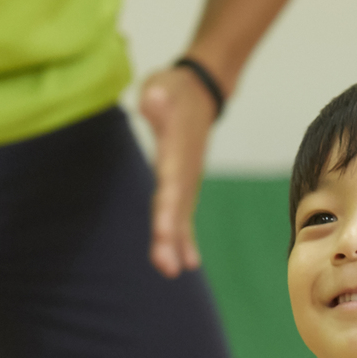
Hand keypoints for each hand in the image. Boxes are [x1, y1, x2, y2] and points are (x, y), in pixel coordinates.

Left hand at [137, 63, 218, 277]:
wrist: (201, 92)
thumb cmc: (175, 89)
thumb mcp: (165, 86)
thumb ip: (160, 97)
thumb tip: (155, 100)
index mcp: (176, 151)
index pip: (171, 184)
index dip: (168, 209)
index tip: (165, 233)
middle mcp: (184, 172)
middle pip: (177, 208)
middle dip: (171, 238)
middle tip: (167, 268)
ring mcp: (186, 180)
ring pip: (181, 216)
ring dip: (177, 245)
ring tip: (171, 271)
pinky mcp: (183, 185)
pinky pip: (182, 216)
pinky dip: (183, 239)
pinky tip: (185, 263)